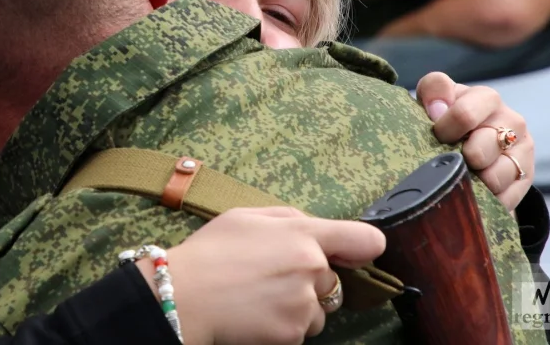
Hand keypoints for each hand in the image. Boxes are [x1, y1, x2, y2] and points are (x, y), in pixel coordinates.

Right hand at [137, 207, 385, 344]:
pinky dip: (282, 327)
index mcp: (303, 234)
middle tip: (269, 279)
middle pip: (332, 281)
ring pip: (318, 311)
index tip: (351, 255)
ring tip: (258, 299)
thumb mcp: (246, 216)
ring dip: (298, 308)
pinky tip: (254, 316)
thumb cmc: (211, 251)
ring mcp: (304, 305)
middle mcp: (312, 269)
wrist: (184, 295)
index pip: (365, 239)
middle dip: (309, 282)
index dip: (361, 248)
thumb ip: (287, 218)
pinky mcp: (293, 335)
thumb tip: (311, 227)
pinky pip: (299, 331)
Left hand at [416, 72, 532, 211]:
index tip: (437, 136)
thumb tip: (437, 108)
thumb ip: (433, 89)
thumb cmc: (447, 117)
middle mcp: (511, 121)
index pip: (465, 115)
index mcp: (486, 99)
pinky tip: (476, 191)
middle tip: (450, 158)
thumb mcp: (434, 97)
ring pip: (494, 177)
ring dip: (473, 181)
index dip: (444, 130)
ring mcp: (523, 150)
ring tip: (463, 174)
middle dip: (459, 159)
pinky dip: (486, 198)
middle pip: (479, 151)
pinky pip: (504, 197)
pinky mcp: (526, 177)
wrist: (469, 143)